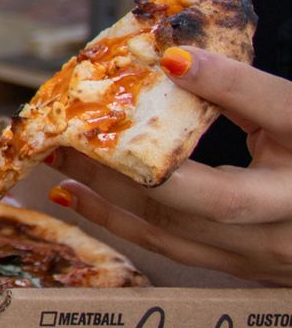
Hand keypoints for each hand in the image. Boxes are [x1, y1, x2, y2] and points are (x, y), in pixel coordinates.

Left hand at [48, 47, 291, 285]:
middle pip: (211, 195)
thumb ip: (244, 93)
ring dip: (108, 196)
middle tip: (72, 131)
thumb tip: (172, 60)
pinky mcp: (247, 269)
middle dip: (130, 166)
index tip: (174, 58)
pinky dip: (120, 222)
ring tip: (57, 160)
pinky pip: (175, 248)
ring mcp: (272, 251)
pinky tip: (75, 196)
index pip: (280, 110)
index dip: (230, 84)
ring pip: (180, 230)